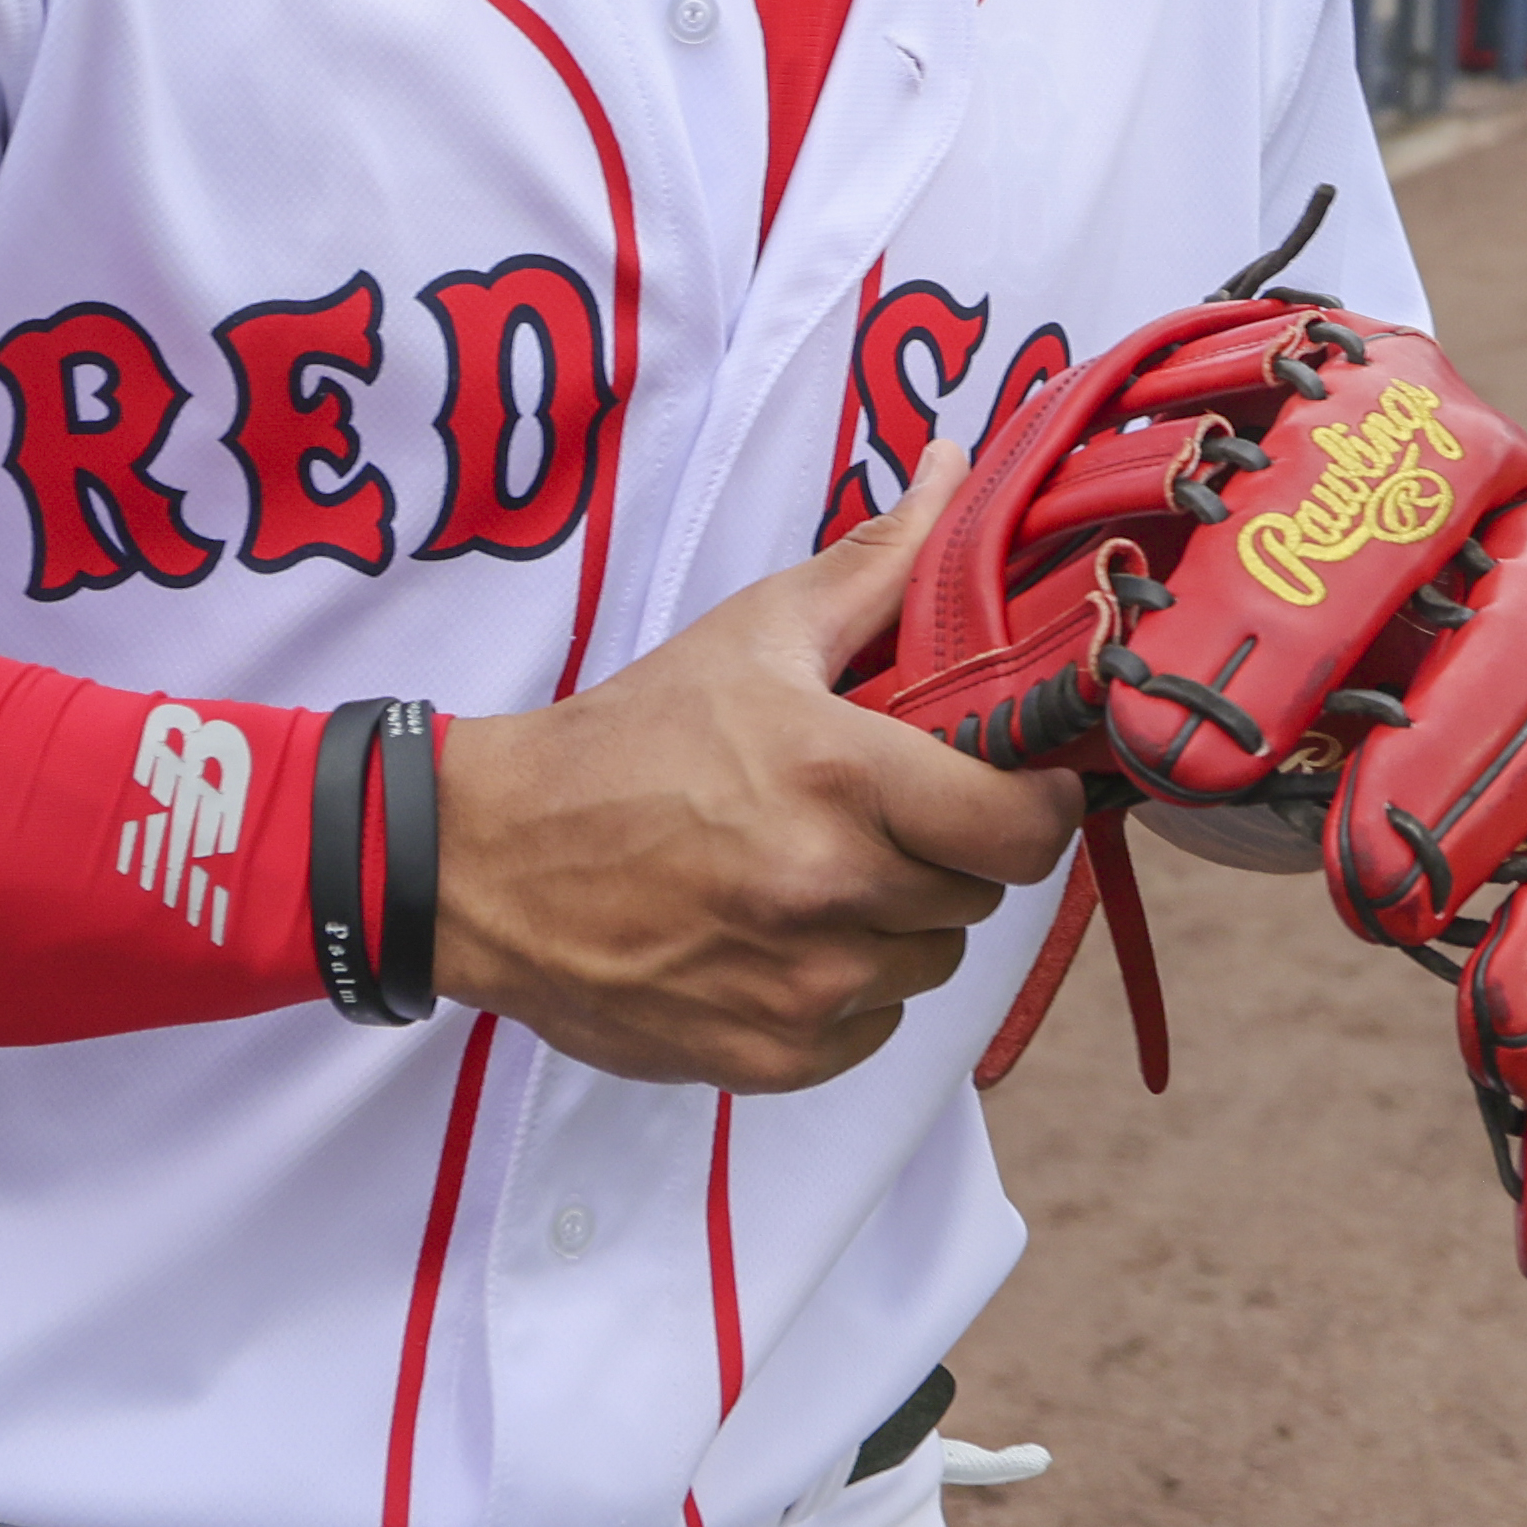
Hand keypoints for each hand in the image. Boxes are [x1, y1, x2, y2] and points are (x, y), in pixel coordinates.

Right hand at [431, 446, 1086, 1091]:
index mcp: (846, 778)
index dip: (1039, 809)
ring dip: (896, 925)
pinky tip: (778, 940)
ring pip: (929, 964)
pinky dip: (844, 994)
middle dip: (947, 854)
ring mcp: (805, 985)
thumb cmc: (624, 742)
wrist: (487, 863)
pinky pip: (872, 1029)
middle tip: (879, 818)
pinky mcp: (771, 1058)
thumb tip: (959, 468)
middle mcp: (836, 889)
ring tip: (816, 875)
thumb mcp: (752, 635)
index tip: (1018, 789)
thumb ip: (877, 566)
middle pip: (979, 894)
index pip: (1027, 829)